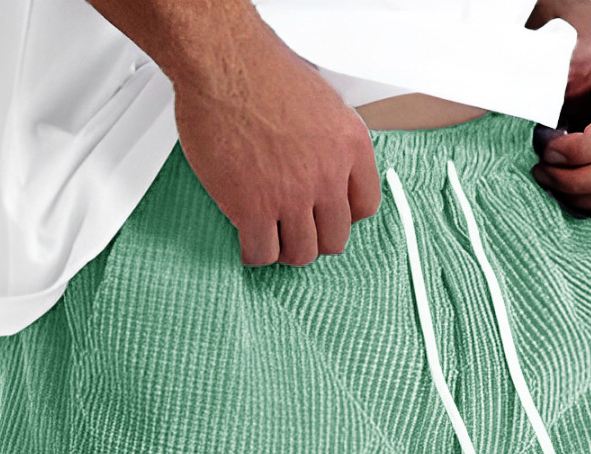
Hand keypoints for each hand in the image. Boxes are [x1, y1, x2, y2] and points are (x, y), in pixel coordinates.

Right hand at [172, 17, 380, 266]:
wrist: (224, 62)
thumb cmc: (264, 71)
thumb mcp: (323, 102)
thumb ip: (330, 141)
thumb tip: (324, 164)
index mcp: (350, 146)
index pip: (365, 207)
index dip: (344, 217)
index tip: (326, 216)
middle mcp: (328, 175)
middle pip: (334, 239)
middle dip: (314, 239)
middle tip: (296, 232)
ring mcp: (292, 195)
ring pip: (300, 253)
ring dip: (285, 250)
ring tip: (271, 237)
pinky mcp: (254, 207)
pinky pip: (262, 252)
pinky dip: (254, 253)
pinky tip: (247, 239)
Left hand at [530, 8, 590, 218]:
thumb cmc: (580, 59)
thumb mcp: (561, 55)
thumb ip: (546, 78)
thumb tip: (513, 101)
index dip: (577, 152)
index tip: (545, 149)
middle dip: (572, 181)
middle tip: (540, 171)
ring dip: (579, 197)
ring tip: (550, 180)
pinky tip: (565, 191)